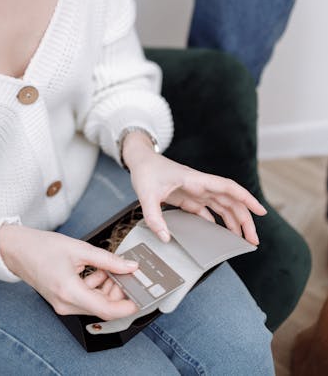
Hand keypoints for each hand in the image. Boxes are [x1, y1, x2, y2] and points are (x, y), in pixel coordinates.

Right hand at [0, 224, 138, 318]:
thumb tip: (130, 266)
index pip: (105, 309)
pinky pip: (86, 299)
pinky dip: (96, 287)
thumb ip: (108, 260)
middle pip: (102, 307)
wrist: (18, 250)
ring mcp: (63, 304)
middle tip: (126, 273)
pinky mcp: (62, 300)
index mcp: (69, 291)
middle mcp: (66, 304)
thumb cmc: (42, 247)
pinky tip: (97, 270)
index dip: (126, 306)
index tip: (140, 298)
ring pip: (95, 304)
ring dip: (107, 288)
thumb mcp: (80, 248)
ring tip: (110, 268)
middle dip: (118, 292)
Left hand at [122, 131, 266, 245]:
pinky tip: (221, 235)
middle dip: (245, 219)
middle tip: (253, 240)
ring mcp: (196, 191)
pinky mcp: (189, 197)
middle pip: (231, 201)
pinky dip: (217, 222)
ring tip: (242, 240)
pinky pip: (208, 211)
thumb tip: (165, 238)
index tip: (261, 211)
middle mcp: (201, 185)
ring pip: (223, 206)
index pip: (228, 188)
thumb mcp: (146, 195)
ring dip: (234, 222)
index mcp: (196, 181)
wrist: (140, 161)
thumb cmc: (146, 171)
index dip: (246, 198)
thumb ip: (154, 218)